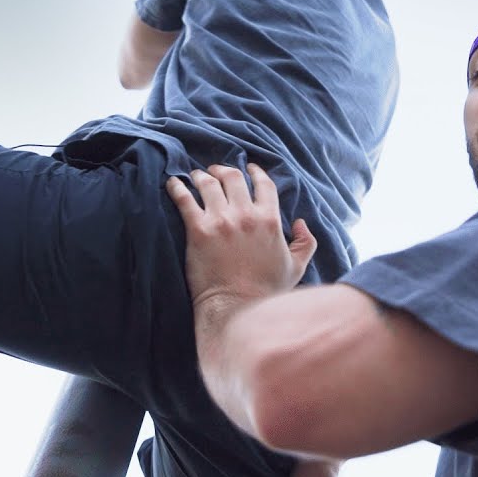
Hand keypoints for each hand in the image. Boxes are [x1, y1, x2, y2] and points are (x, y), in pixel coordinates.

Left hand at [165, 164, 316, 308]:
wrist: (237, 308)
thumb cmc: (266, 292)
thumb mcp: (296, 267)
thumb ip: (306, 243)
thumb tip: (300, 223)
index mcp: (270, 220)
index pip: (264, 184)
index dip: (255, 172)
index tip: (248, 168)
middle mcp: (246, 215)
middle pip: (233, 178)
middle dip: (223, 170)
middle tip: (214, 170)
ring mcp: (221, 221)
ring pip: (208, 184)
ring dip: (201, 176)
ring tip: (194, 176)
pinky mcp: (198, 230)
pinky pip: (184, 199)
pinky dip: (176, 188)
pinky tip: (172, 183)